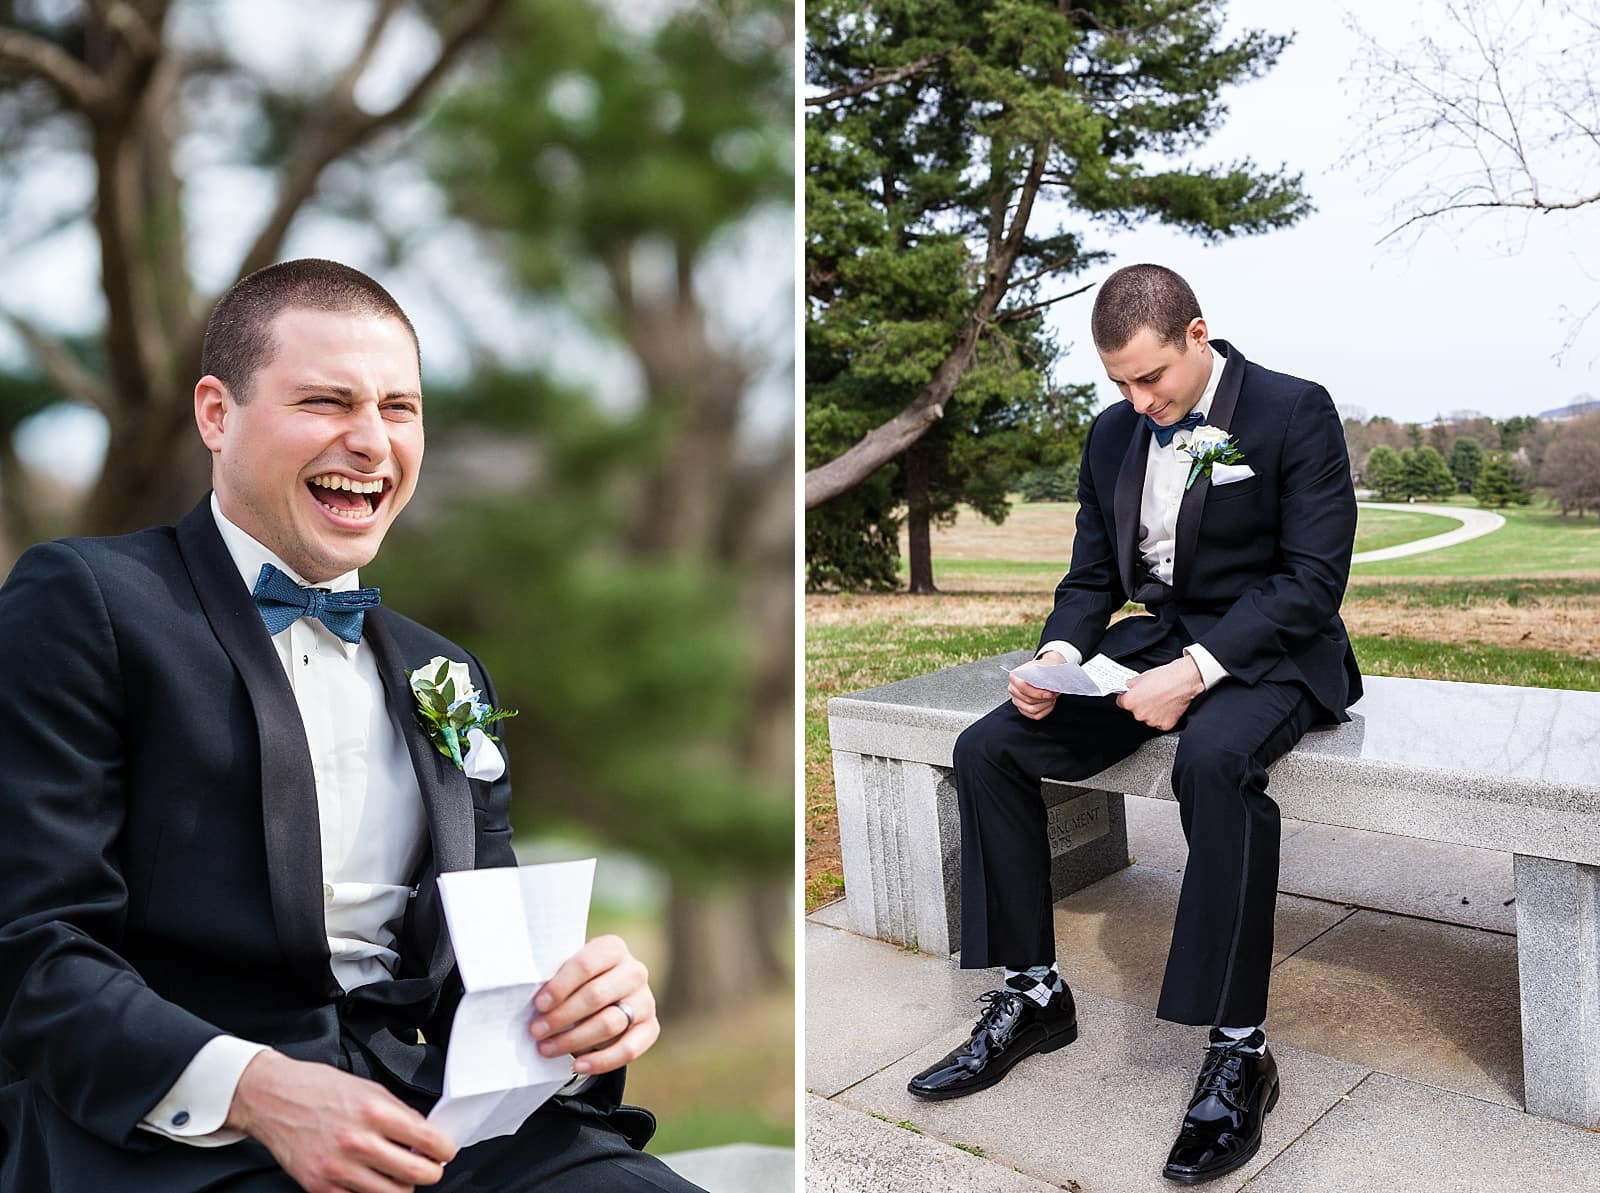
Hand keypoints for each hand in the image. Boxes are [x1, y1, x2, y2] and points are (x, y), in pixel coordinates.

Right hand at [226, 1050, 454, 1192]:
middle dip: (431, 1173)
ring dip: (403, 1187)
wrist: (274, 1098)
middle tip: (430, 1167)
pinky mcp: (320, 1187)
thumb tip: (426, 1138)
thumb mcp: (370, 1089)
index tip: (445, 1151)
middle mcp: (359, 1142)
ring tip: (400, 1174)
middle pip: (416, 1175)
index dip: (445, 1149)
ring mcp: (338, 1169)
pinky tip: (371, 1180)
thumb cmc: (321, 1089)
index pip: (428, 1140)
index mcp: (375, 1112)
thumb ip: (399, 1115)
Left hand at [529, 934, 658, 1075]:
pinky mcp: (651, 1027)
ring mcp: (646, 1000)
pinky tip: (577, 1065)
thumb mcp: (568, 971)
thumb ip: (555, 979)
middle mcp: (635, 971)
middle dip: (562, 1016)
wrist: (605, 997)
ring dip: (574, 1040)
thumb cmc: (577, 981)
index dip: (561, 986)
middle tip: (536, 1031)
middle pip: (596, 995)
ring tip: (547, 1048)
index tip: (538, 1004)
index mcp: (613, 948)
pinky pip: (629, 1049)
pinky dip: (601, 1060)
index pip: (586, 964)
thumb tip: (530, 1001)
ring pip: (610, 1023)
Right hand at [1010, 650, 1063, 719]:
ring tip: (1052, 698)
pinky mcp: (1023, 709)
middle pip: (1028, 700)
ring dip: (1045, 704)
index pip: (1023, 687)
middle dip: (1044, 699)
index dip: (1038, 693)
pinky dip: (1045, 710)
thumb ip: (1044, 675)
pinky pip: (1035, 715)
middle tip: (1054, 694)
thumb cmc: (1043, 669)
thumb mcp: (1044, 667)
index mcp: (1014, 677)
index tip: (1050, 693)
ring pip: (1032, 709)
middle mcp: (1013, 689)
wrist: (1044, 672)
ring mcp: (1017, 700)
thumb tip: (1049, 684)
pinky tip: (1049, 703)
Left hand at [1116, 655, 1204, 730]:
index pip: (1121, 702)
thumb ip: (1131, 685)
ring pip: (1148, 717)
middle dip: (1140, 704)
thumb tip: (1129, 687)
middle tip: (1150, 695)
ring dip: (1151, 711)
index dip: (1127, 697)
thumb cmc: (1165, 677)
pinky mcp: (1164, 725)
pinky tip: (1167, 706)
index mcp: (1130, 702)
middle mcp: (1139, 714)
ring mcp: (1152, 721)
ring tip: (1161, 699)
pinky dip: (1163, 716)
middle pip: (1135, 711)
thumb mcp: (1141, 676)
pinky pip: (1160, 722)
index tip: (1133, 695)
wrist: (1184, 680)